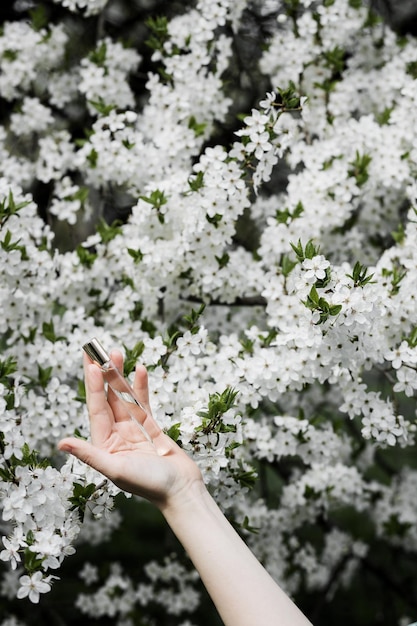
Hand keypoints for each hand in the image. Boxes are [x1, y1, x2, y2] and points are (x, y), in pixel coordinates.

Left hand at [58, 352, 202, 508]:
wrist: (181, 490)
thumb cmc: (149, 484)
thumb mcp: (115, 469)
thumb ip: (89, 453)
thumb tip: (61, 443)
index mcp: (104, 444)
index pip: (96, 409)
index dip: (94, 386)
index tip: (91, 364)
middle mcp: (116, 434)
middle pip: (107, 398)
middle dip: (102, 374)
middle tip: (97, 349)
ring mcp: (134, 428)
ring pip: (124, 396)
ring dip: (120, 375)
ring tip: (116, 353)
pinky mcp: (150, 426)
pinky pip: (143, 402)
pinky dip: (141, 387)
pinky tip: (140, 370)